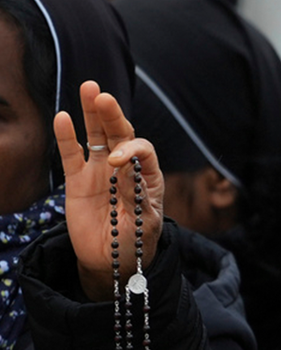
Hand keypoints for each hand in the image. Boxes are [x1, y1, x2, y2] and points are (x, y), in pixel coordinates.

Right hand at [54, 81, 163, 301]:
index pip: (141, 149)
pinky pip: (71, 154)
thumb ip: (134, 193)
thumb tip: (124, 166)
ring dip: (92, 114)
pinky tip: (62, 118)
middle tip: (101, 96)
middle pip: (119, 133)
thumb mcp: (142, 220)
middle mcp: (124, 167)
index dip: (130, 149)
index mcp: (147, 175)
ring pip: (96, 136)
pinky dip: (66, 137)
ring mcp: (99, 171)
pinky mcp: (77, 179)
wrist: (111, 261)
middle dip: (111, 114)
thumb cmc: (136, 241)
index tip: (117, 161)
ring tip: (89, 88)